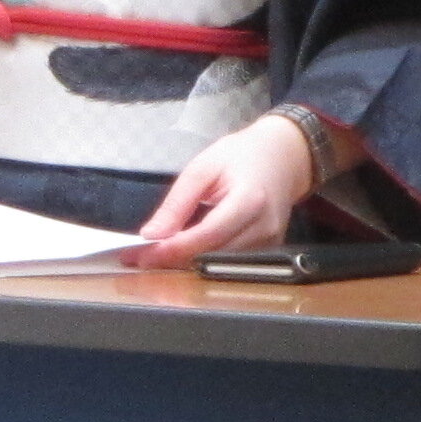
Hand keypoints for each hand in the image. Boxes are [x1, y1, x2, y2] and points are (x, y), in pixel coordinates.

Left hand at [133, 115, 323, 263]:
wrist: (284, 157)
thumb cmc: (241, 157)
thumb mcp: (202, 169)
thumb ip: (177, 203)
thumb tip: (151, 235)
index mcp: (250, 201)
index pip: (208, 235)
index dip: (173, 249)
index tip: (140, 256)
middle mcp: (265, 227)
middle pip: (213, 255)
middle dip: (172, 260)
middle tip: (136, 259)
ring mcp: (271, 242)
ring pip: (220, 264)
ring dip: (184, 264)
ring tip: (152, 257)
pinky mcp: (270, 249)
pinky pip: (231, 263)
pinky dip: (203, 261)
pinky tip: (180, 255)